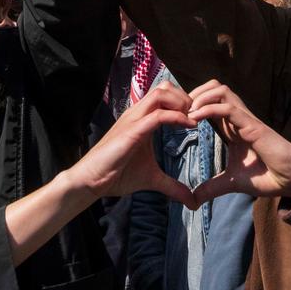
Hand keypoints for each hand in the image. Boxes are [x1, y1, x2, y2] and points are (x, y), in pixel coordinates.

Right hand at [64, 83, 196, 203]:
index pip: (165, 96)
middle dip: (185, 97)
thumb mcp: (153, 179)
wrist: (92, 181)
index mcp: (142, 119)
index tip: (199, 118)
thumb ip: (173, 186)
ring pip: (161, 93)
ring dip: (182, 102)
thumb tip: (192, 202)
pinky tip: (189, 126)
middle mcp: (137, 114)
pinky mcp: (132, 130)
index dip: (184, 102)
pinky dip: (177, 117)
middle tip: (198, 115)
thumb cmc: (117, 175)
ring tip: (194, 118)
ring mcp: (134, 119)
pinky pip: (158, 115)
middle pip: (164, 87)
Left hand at [188, 80, 290, 201]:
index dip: (191, 104)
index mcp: (232, 126)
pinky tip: (195, 120)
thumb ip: (212, 188)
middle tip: (178, 112)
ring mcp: (246, 119)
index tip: (175, 117)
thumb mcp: (231, 183)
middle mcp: (238, 118)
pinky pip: (228, 108)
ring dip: (200, 97)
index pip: (209, 102)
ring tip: (186, 114)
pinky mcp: (253, 126)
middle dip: (192, 94)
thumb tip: (193, 200)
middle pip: (213, 87)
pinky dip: (209, 109)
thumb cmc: (267, 177)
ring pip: (220, 90)